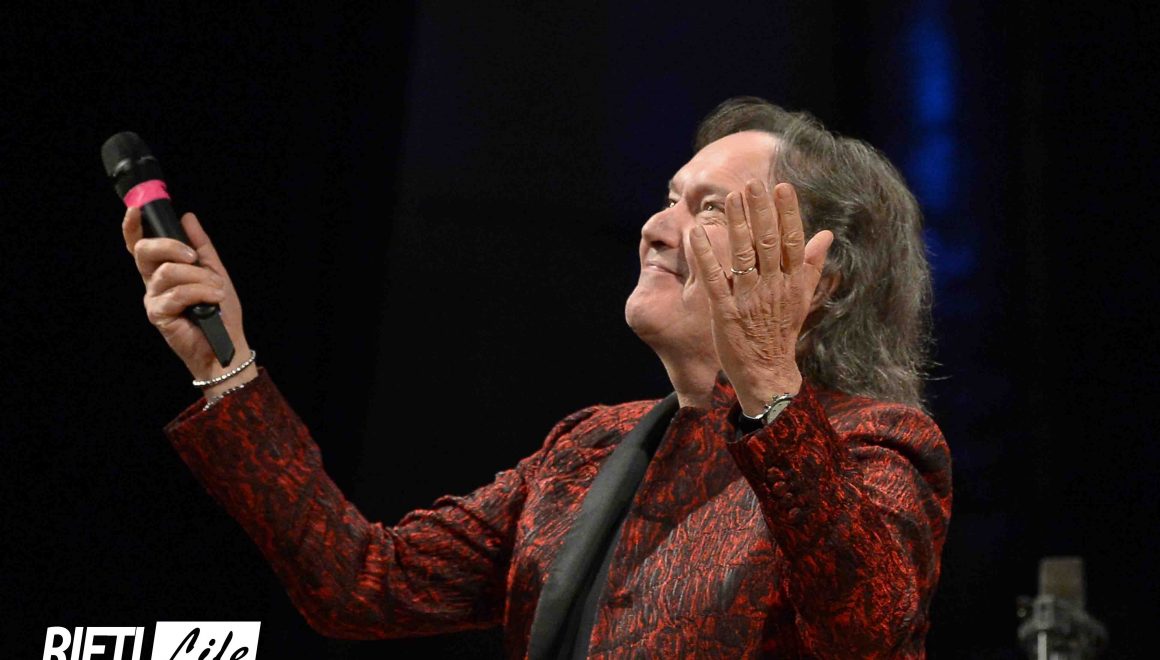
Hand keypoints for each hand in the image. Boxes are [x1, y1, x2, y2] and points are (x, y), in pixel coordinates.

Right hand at [122, 207, 255, 394]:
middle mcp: (153, 282)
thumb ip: (200, 246)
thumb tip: (188, 217)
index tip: (135, 209)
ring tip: (216, 289)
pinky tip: (213, 299)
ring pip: (167, 272)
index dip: (132, 227)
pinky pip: (176, 294)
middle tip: (193, 257)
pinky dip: (200, 293)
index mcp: (163, 269)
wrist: (226, 343)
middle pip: (144, 251)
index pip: (140, 245)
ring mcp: (153, 298)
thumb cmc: (220, 311)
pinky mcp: (158, 315)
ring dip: (198, 277)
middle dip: (170, 246)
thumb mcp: (214, 271)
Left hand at [689, 180, 832, 415]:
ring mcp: (749, 299)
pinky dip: (705, 256)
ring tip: (731, 199)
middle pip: (768, 243)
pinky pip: (715, 279)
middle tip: (753, 184)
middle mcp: (773, 287)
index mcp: (792, 282)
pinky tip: (695, 233)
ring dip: (736, 226)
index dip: (788, 213)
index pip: (792, 241)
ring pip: (743, 256)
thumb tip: (826, 234)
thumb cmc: (782, 331)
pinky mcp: (726, 311)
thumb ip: (811, 265)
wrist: (767, 372)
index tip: (782, 187)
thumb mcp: (803, 298)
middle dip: (761, 212)